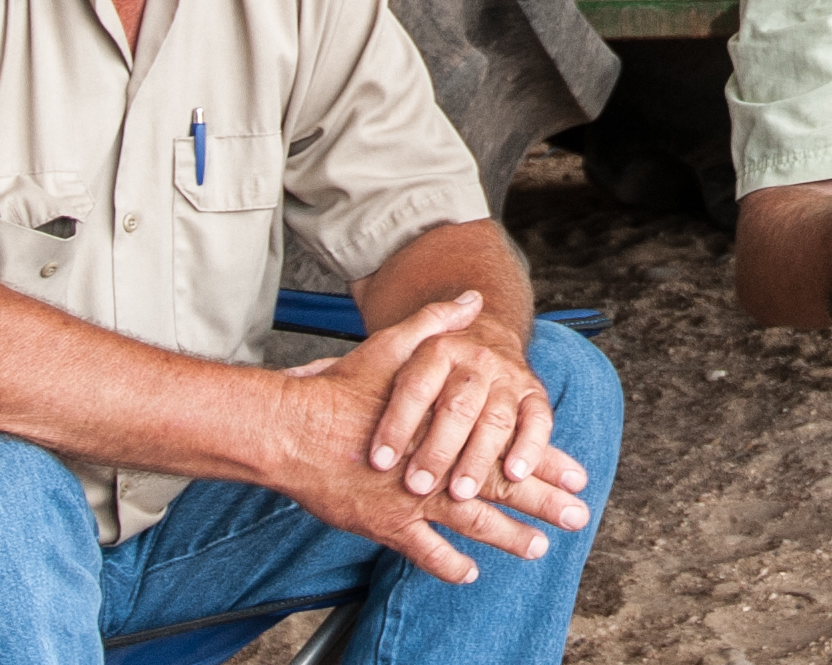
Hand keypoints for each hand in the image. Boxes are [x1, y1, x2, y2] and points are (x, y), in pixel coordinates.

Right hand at [277, 294, 589, 583]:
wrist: (294, 431)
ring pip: (474, 525)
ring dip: (510, 537)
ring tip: (539, 547)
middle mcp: (440, 466)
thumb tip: (471, 299)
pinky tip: (469, 573)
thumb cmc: (343, 389)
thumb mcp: (395, 345)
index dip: (547, 461)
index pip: (511, 445)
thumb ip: (437, 323)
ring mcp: (415, 500)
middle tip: (579, 517)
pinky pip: (425, 552)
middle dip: (546, 504)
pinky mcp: (386, 524)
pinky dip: (448, 565)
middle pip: (504, 487)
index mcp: (449, 426)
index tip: (580, 474)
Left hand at [365, 290, 588, 509]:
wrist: (484, 338)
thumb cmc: (428, 362)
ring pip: (495, 420)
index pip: (413, 387)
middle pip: (457, 407)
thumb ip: (348, 365)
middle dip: (438, 450)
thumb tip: (293, 376)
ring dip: (479, 460)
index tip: (378, 462)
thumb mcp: (390, 350)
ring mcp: (507, 379)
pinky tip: (515, 474)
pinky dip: (530, 448)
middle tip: (417, 486)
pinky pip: (538, 422)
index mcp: (436, 350)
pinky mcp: (534, 397)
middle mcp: (475, 362)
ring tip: (461, 493)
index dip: (395, 425)